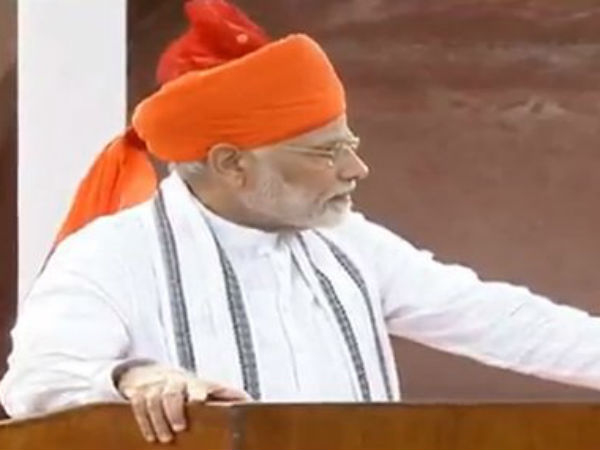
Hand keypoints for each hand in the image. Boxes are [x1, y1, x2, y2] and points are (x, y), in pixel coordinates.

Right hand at [117, 363, 249, 442]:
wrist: (159, 373)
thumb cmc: (194, 388)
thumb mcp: (213, 389)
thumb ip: (231, 396)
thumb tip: (252, 403)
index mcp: (195, 384)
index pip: (197, 385)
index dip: (197, 393)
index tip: (198, 403)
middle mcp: (175, 382)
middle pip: (172, 392)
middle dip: (173, 410)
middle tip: (179, 429)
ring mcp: (156, 387)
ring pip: (152, 399)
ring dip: (157, 420)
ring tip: (162, 439)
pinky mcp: (140, 392)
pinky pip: (137, 403)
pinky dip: (142, 420)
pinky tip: (149, 436)